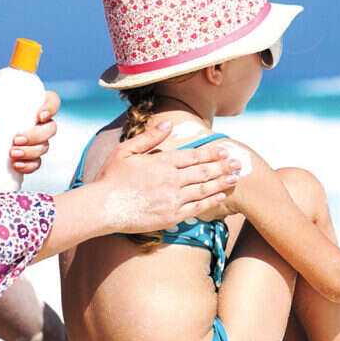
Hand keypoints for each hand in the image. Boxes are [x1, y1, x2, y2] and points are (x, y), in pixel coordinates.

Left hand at [7, 90, 59, 174]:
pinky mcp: (21, 158)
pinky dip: (29, 166)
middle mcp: (30, 122)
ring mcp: (28, 142)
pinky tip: (17, 166)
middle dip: (38, 135)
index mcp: (24, 103)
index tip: (39, 116)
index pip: (50, 100)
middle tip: (16, 139)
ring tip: (12, 154)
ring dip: (33, 151)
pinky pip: (35, 164)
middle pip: (50, 127)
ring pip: (44, 146)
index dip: (51, 107)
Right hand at [93, 123, 240, 234]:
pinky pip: (195, 208)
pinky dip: (210, 201)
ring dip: (221, 183)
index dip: (211, 152)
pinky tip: (220, 196)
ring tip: (236, 178)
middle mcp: (170, 180)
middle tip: (238, 162)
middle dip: (222, 166)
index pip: (193, 156)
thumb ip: (150, 137)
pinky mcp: (170, 217)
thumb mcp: (126, 150)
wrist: (102, 208)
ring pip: (203, 189)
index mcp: (161, 163)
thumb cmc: (111, 178)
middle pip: (203, 172)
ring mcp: (172, 199)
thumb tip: (169, 123)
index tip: (224, 149)